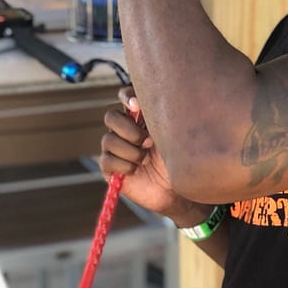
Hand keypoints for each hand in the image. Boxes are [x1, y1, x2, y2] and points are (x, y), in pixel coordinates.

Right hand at [99, 86, 205, 226]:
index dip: (126, 97)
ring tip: (145, 160)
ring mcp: (115, 148)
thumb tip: (152, 102)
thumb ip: (164, 116)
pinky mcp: (110, 168)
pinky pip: (107, 160)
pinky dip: (124, 165)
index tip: (137, 106)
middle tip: (148, 142)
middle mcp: (125, 130)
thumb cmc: (180, 160)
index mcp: (140, 117)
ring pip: (108, 139)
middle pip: (111, 116)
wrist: (177, 190)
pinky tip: (136, 170)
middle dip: (130, 130)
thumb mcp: (175, 136)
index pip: (125, 96)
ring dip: (131, 151)